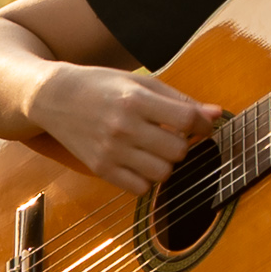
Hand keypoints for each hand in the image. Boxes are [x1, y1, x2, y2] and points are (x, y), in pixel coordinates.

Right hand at [28, 61, 215, 187]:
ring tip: (156, 149)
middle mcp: (123, 127)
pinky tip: (141, 162)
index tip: (202, 126)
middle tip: (174, 136)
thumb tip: (216, 114)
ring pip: (162, 173)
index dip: (203, 125)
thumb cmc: (102, 85)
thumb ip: (179, 100)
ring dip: (167, 163)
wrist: (54, 97)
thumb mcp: (141, 83)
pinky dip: (147, 179)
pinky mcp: (100, 169)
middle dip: (183, 145)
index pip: (187, 119)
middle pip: (178, 150)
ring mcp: (110, 151)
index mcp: (136, 100)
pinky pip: (140, 188)